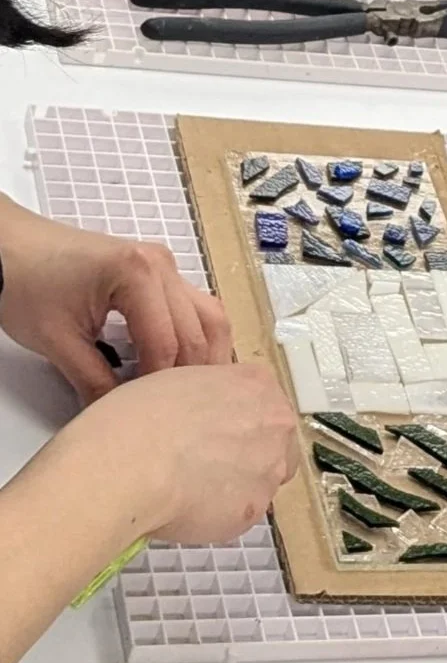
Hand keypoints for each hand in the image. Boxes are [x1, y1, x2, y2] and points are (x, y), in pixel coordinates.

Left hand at [0, 216, 230, 400]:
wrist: (10, 247)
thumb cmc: (25, 280)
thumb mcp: (56, 341)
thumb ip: (93, 382)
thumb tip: (118, 415)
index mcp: (137, 273)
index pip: (167, 344)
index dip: (159, 386)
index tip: (145, 414)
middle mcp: (161, 264)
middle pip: (201, 329)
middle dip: (190, 375)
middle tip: (175, 410)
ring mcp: (164, 264)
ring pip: (210, 315)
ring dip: (205, 354)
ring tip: (189, 392)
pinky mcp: (158, 271)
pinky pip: (195, 307)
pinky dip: (195, 337)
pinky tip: (180, 364)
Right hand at [71, 363, 298, 545]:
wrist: (130, 464)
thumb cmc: (139, 416)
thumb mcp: (179, 383)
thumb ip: (209, 400)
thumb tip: (206, 422)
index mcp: (256, 383)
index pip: (264, 405)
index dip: (238, 423)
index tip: (215, 435)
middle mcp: (276, 423)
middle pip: (275, 444)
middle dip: (247, 456)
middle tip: (205, 466)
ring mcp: (269, 469)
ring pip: (260, 482)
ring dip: (234, 487)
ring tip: (190, 491)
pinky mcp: (253, 511)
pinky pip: (240, 514)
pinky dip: (218, 515)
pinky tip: (186, 509)